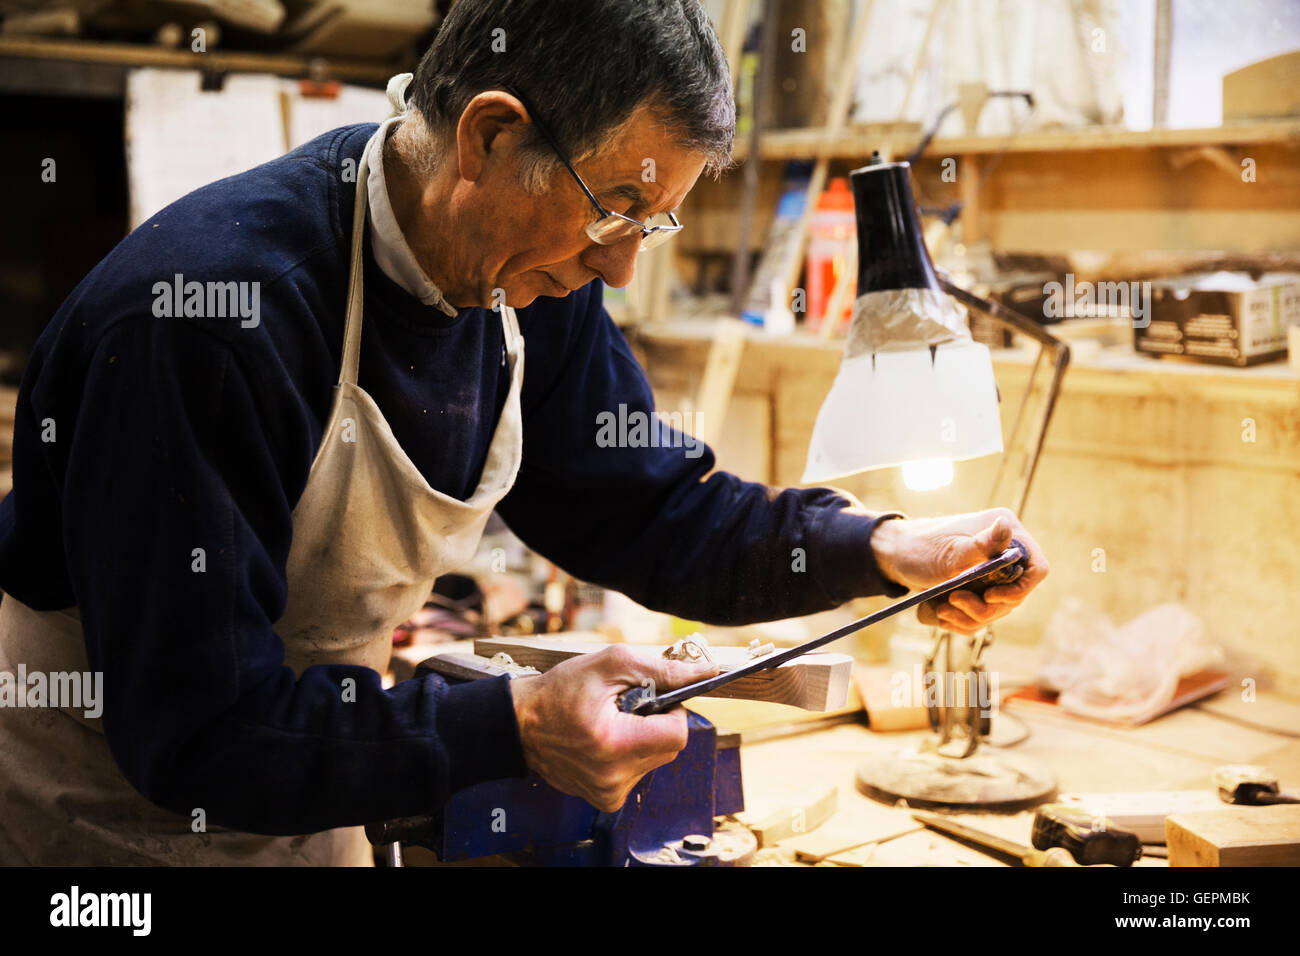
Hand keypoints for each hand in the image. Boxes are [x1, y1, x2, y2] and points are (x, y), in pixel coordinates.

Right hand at [508, 647, 719, 811]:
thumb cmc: (559, 691)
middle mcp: (613, 777)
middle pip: (670, 747)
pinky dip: (630, 752)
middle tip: (628, 704)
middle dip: (658, 721)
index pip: (678, 734)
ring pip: (656, 759)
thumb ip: (662, 670)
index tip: (654, 696)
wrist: (520, 724)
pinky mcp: (606, 799)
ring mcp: (609, 793)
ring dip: (644, 736)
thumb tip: (705, 672)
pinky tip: (606, 738)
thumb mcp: (610, 665)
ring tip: (612, 721)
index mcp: (614, 745)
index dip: (673, 709)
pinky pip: (638, 772)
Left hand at [870, 507, 1047, 633]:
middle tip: (952, 601)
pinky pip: (981, 617)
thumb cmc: (920, 547)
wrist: (895, 556)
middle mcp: (1005, 554)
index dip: (1020, 589)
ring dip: (969, 617)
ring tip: (941, 608)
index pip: (1036, 568)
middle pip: (1016, 596)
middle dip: (984, 608)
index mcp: (1007, 534)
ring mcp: (994, 575)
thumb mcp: (950, 550)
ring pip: (997, 610)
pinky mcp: (980, 591)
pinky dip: (961, 621)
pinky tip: (940, 613)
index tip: (990, 596)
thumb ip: (981, 545)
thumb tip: (1005, 525)